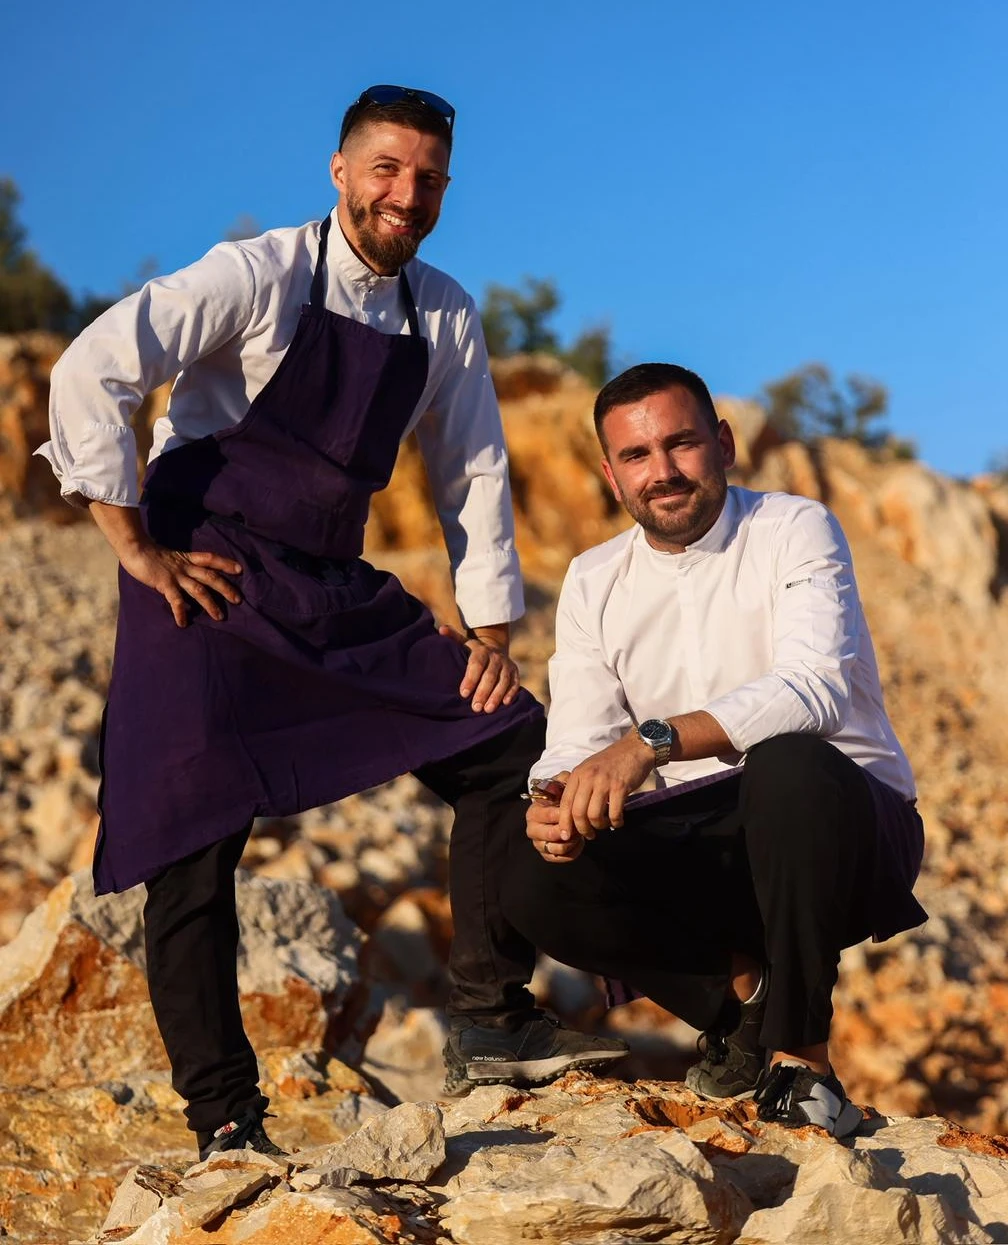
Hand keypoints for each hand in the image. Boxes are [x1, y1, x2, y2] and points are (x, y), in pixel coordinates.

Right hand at [119, 541, 242, 627]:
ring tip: (219, 617)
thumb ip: (181, 567)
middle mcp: (185, 566)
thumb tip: (189, 580)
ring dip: (210, 604)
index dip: (225, 563)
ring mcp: (176, 575)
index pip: (211, 558)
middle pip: (211, 576)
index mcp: (187, 559)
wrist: (134, 548)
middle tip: (238, 600)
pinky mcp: (164, 583)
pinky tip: (183, 622)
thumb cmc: (151, 554)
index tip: (240, 569)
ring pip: (199, 590)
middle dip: (226, 588)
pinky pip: (176, 600)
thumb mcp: (172, 558)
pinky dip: (180, 612)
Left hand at [439, 624, 520, 712]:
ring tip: (488, 710)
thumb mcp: (465, 643)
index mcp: (482, 651)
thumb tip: (442, 629)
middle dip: (483, 692)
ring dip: (496, 696)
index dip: (470, 679)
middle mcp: (496, 657)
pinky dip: (511, 693)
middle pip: (490, 675)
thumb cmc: (474, 652)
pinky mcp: (515, 673)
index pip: (476, 665)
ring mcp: (507, 665)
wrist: (495, 650)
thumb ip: (454, 637)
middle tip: (475, 707)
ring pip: (503, 681)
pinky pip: (515, 683)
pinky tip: (505, 704)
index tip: (463, 693)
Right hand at [526, 772, 582, 862]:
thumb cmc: (559, 801)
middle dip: (569, 830)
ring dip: (572, 842)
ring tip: (579, 834)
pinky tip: (579, 843)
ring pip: (557, 848)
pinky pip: (561, 858)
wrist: (559, 815)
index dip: (567, 814)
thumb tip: (566, 777)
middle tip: (579, 825)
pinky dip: (573, 852)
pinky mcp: (546, 855)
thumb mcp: (560, 786)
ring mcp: (538, 843)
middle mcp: (532, 829)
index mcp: (533, 812)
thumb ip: (563, 780)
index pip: (550, 815)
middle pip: (552, 834)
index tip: (577, 811)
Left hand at [559, 732, 653, 838]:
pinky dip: (615, 822)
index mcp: (578, 774)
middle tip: (589, 835)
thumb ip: (579, 785)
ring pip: (594, 815)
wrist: (634, 748)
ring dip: (599, 826)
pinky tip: (618, 822)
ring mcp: (604, 782)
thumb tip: (571, 810)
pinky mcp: (620, 787)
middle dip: (582, 829)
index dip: (564, 821)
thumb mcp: (589, 768)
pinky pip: (614, 813)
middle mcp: (588, 777)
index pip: (565, 802)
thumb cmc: (611, 761)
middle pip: (578, 812)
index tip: (565, 835)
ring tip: (604, 825)